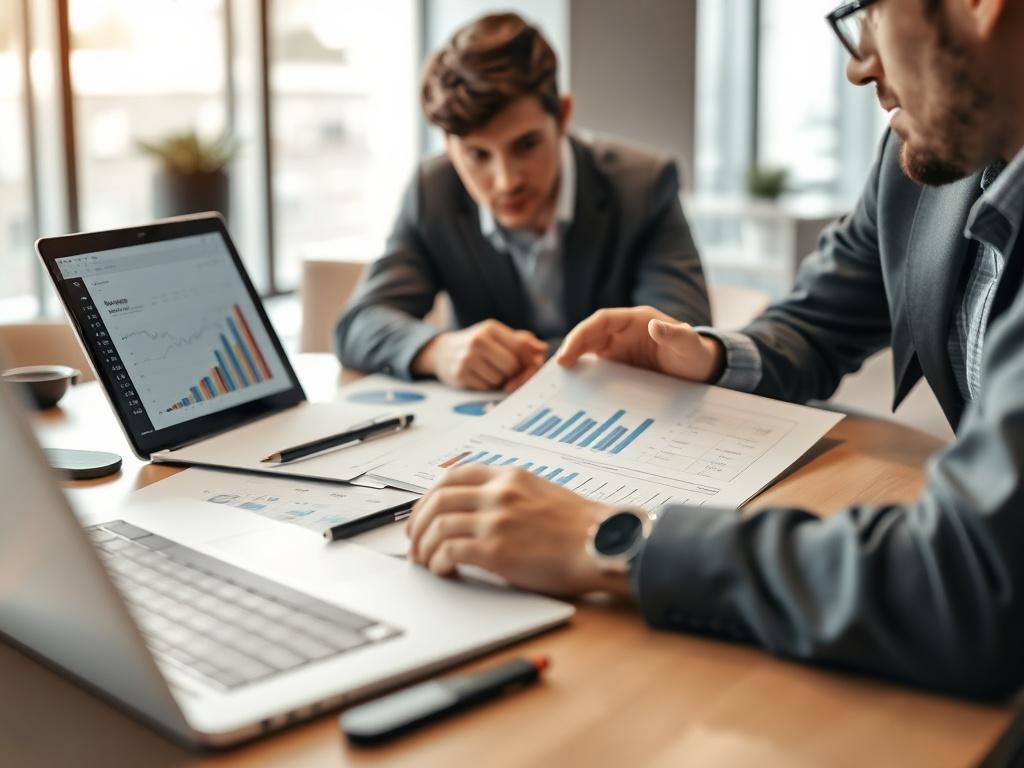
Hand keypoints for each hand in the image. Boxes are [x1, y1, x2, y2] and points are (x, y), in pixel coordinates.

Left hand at [407, 466, 630, 597]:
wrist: (604, 544)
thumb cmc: (580, 527)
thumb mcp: (541, 492)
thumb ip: (509, 495)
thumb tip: (479, 510)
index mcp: (509, 477)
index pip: (452, 476)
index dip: (429, 496)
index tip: (423, 513)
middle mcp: (498, 493)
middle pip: (438, 500)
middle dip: (418, 523)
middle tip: (415, 543)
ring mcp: (496, 520)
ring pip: (438, 527)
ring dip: (425, 547)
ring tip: (426, 562)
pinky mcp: (496, 550)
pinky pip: (450, 553)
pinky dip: (439, 562)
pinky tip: (444, 571)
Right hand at [412, 320, 547, 390]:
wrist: (442, 352)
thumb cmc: (478, 345)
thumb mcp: (497, 336)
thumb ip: (522, 342)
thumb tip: (542, 349)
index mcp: (491, 328)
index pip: (521, 346)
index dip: (530, 360)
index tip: (532, 366)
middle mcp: (478, 340)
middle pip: (512, 366)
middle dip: (514, 373)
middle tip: (508, 372)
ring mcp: (467, 358)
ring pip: (500, 379)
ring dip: (500, 381)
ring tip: (491, 372)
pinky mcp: (460, 374)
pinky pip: (486, 388)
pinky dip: (488, 386)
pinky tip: (481, 377)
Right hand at [557, 306, 723, 382]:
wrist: (700, 371)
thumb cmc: (696, 354)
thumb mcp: (688, 344)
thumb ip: (674, 334)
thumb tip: (654, 326)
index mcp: (636, 320)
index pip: (602, 320)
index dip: (583, 332)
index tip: (570, 350)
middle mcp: (623, 331)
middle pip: (590, 334)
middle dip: (573, 346)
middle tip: (559, 366)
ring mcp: (620, 348)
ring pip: (589, 349)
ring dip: (575, 360)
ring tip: (560, 378)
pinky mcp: (620, 365)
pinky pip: (597, 366)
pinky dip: (585, 373)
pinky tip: (575, 387)